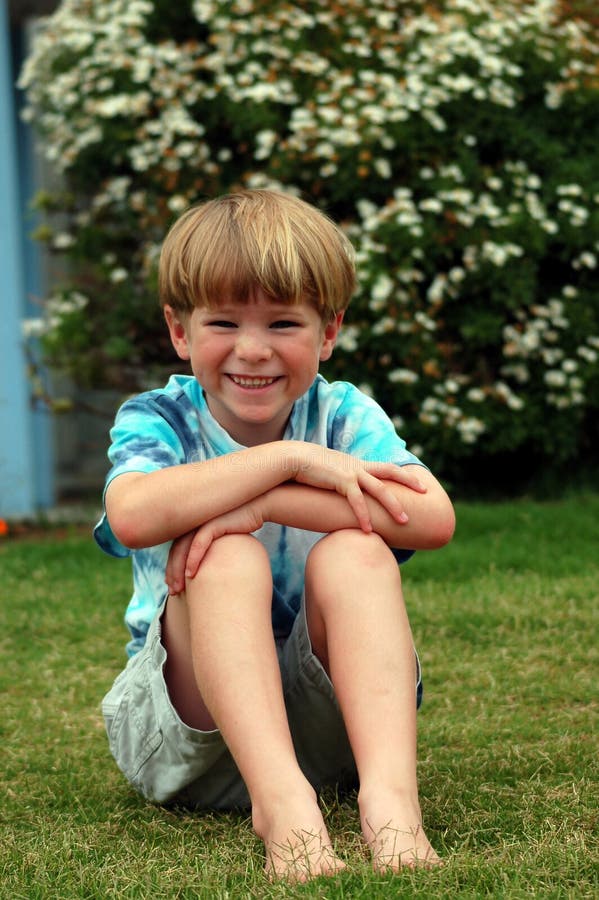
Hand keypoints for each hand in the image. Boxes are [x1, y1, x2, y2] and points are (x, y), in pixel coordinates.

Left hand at [165, 499, 264, 591]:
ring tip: (178, 588)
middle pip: (176, 550)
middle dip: (172, 572)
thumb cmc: (244, 525)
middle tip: (172, 592)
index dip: (172, 568)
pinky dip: (192, 559)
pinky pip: (198, 543)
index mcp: (193, 526)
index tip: (172, 587)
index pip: (177, 550)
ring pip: (183, 548)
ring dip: (178, 569)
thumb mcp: (225, 539)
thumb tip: (211, 570)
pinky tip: (190, 574)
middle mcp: (193, 524)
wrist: (259, 506)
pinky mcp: (213, 523)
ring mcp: (202, 522)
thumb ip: (214, 549)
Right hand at [292, 446, 425, 532]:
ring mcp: (351, 473)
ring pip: (379, 489)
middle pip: (390, 471)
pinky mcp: (341, 481)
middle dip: (409, 481)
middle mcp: (358, 466)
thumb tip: (343, 489)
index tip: (416, 480)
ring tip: (405, 521)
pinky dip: (363, 516)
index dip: (402, 473)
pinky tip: (368, 530)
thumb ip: (340, 479)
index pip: (385, 467)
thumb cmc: (308, 468)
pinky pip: (356, 501)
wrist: (294, 458)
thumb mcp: (330, 472)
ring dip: (393, 506)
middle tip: (426, 491)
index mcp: (357, 464)